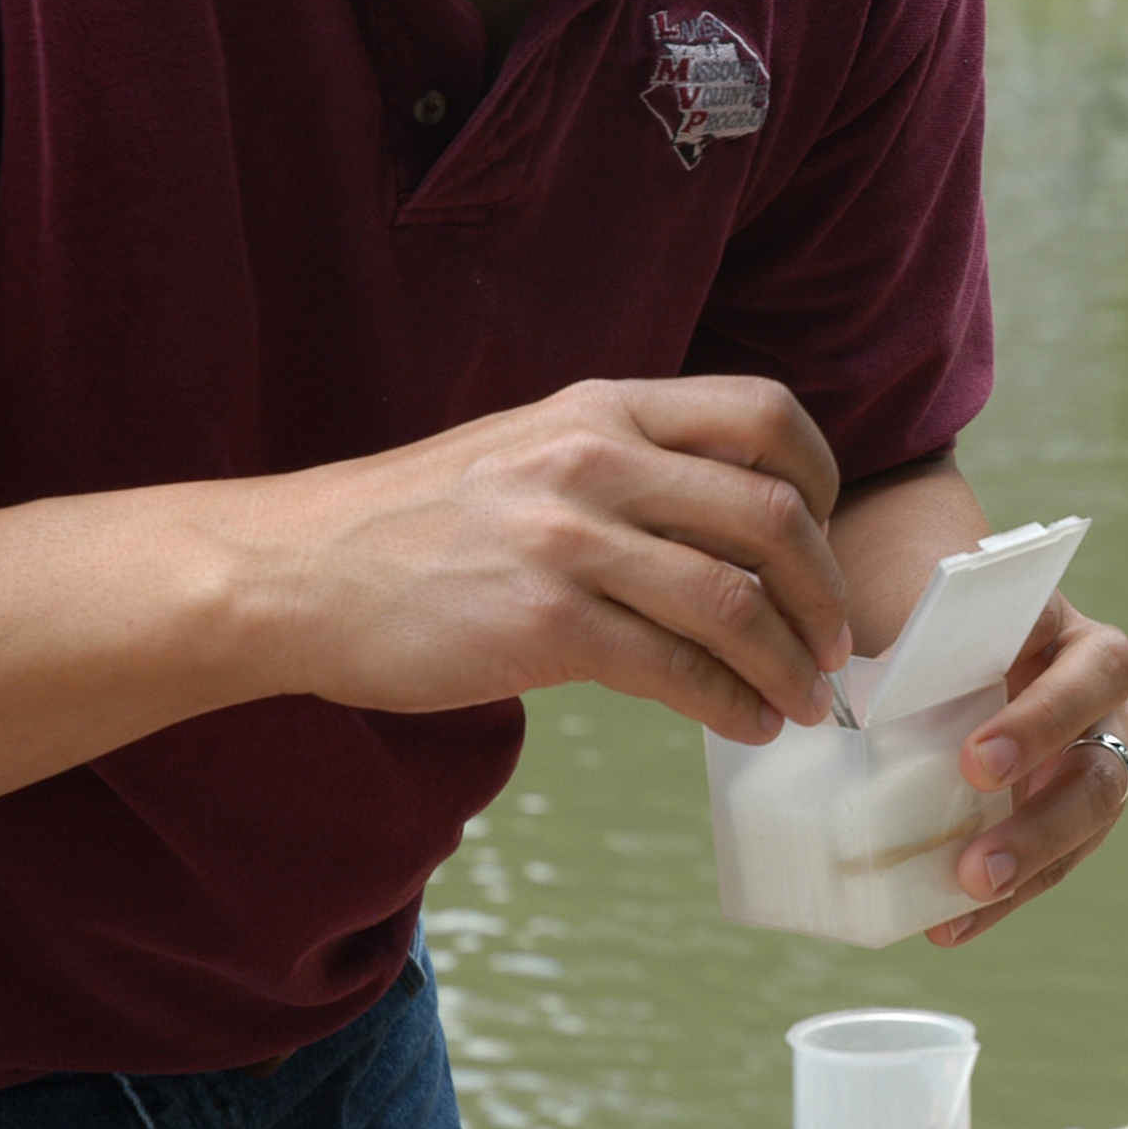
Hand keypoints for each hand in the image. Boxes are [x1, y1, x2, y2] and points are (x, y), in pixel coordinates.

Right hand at [254, 376, 850, 741]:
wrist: (291, 572)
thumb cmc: (421, 523)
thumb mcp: (535, 448)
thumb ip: (633, 466)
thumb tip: (743, 529)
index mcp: (605, 407)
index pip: (766, 415)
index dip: (823, 480)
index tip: (829, 538)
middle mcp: (596, 457)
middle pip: (773, 515)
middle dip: (825, 592)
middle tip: (836, 642)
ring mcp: (568, 538)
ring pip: (736, 601)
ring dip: (791, 662)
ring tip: (802, 699)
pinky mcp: (541, 623)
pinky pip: (675, 669)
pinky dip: (729, 703)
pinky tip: (744, 721)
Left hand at [928, 593, 1127, 945]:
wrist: (927, 635)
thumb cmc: (921, 614)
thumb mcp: (914, 607)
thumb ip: (905, 643)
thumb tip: (840, 703)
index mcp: (1069, 634)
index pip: (1082, 670)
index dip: (1039, 719)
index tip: (974, 762)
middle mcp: (1097, 697)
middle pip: (1099, 761)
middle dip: (1043, 813)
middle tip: (976, 857)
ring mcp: (1089, 756)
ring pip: (1090, 818)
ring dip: (1032, 860)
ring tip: (971, 890)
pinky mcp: (1066, 811)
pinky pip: (1052, 863)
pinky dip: (1002, 898)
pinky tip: (950, 923)